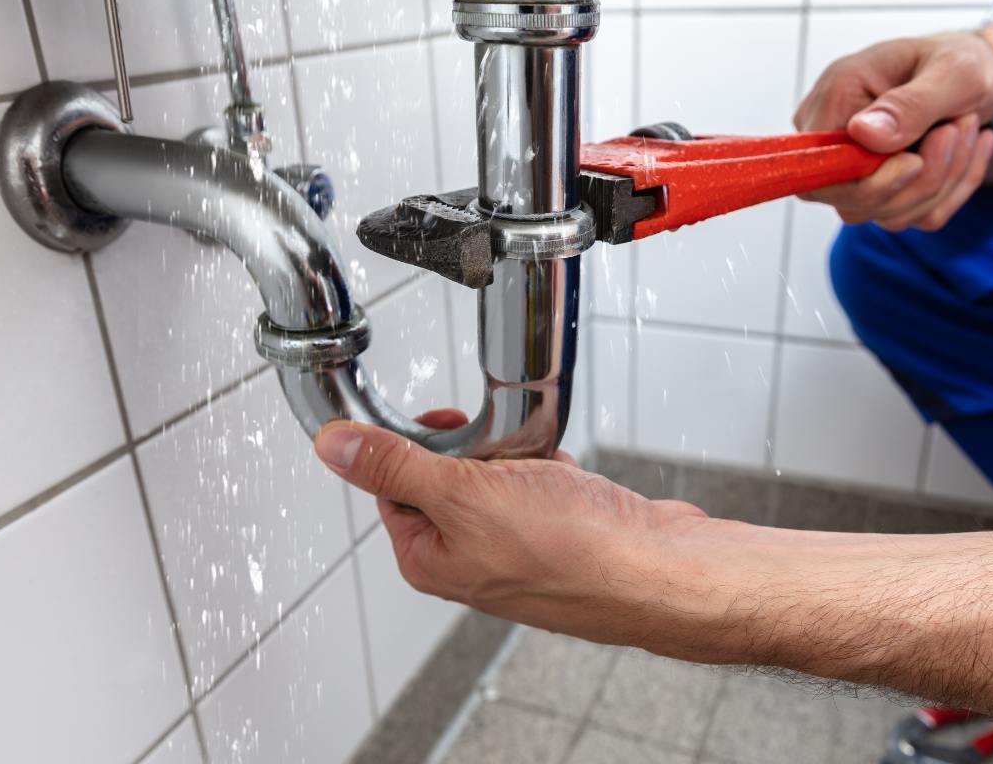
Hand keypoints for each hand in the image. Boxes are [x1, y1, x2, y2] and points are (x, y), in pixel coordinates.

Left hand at [313, 413, 774, 661]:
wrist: (658, 570)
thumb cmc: (570, 550)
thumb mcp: (463, 495)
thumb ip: (395, 466)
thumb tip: (333, 448)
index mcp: (430, 558)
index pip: (392, 485)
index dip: (413, 446)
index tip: (441, 422)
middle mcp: (470, 559)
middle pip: (447, 476)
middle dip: (477, 449)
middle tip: (500, 447)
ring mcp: (518, 547)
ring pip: (499, 476)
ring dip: (518, 456)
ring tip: (541, 465)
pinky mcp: (560, 533)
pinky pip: (542, 483)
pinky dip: (554, 469)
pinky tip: (569, 477)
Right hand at [795, 32, 992, 230]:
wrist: (977, 76)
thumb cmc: (960, 62)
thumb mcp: (955, 70)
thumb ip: (910, 104)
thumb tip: (863, 133)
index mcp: (835, 97)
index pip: (819, 169)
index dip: (866, 181)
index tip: (916, 159)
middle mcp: (833, 139)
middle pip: (852, 202)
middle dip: (921, 179)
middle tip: (960, 128)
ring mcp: (852, 171)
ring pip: (886, 214)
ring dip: (943, 182)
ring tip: (966, 130)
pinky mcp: (878, 191)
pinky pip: (911, 217)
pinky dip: (951, 192)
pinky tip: (964, 151)